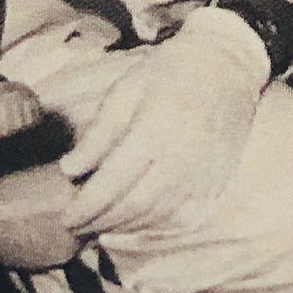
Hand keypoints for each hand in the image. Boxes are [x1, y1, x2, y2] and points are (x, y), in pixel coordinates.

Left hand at [60, 6, 270, 237]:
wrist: (227, 65)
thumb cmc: (170, 71)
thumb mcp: (127, 88)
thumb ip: (99, 131)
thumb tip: (70, 169)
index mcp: (154, 129)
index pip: (112, 182)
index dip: (85, 205)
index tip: (64, 216)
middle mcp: (180, 157)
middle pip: (133, 205)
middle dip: (100, 221)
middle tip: (76, 226)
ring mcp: (201, 172)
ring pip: (156, 214)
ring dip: (124, 225)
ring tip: (100, 223)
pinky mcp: (216, 179)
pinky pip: (181, 214)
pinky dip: (154, 222)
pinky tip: (136, 218)